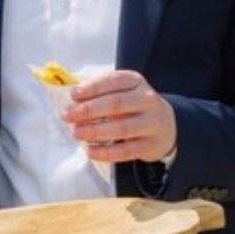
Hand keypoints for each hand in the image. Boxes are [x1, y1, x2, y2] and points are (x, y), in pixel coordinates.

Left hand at [60, 69, 176, 165]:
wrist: (167, 126)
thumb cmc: (133, 105)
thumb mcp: (122, 91)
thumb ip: (100, 91)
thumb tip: (73, 98)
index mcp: (136, 82)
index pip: (114, 81)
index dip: (93, 88)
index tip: (73, 95)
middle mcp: (147, 100)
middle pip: (115, 104)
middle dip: (88, 110)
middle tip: (67, 115)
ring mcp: (152, 123)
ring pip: (120, 128)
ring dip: (94, 131)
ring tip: (75, 132)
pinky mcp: (151, 145)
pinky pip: (126, 150)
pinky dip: (106, 152)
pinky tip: (90, 152)